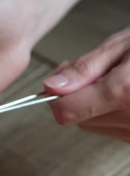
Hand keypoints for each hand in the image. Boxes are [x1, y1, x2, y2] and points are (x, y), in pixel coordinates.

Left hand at [44, 27, 129, 141]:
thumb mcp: (126, 45)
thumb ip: (86, 68)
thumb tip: (52, 86)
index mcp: (126, 93)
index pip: (68, 111)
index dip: (57, 96)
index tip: (59, 82)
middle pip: (79, 119)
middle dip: (79, 96)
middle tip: (98, 71)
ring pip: (93, 126)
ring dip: (95, 106)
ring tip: (119, 80)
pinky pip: (112, 130)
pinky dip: (111, 113)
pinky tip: (128, 94)